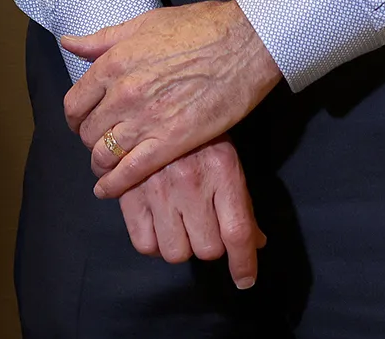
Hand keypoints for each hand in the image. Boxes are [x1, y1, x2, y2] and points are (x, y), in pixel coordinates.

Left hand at [62, 0, 280, 199]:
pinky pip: (131, 171)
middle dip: (89, 140)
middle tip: (100, 142)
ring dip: (100, 163)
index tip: (82, 121)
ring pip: (104, 154)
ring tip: (106, 166)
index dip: (75, 117)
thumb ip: (102, 39)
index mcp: (113, 64)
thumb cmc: (198, 27)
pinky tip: (108, 190)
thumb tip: (69, 43)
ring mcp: (146, 120)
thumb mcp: (143, 23)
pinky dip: (115, 184)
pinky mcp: (171, 142)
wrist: (243, 44)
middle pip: (87, 131)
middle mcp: (123, 94)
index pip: (75, 102)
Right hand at [115, 140, 265, 288]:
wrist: (148, 106)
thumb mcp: (226, 159)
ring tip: (181, 225)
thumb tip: (256, 243)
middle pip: (208, 249)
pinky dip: (154, 242)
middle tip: (206, 227)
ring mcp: (157, 190)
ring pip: (176, 252)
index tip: (244, 279)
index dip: (244, 264)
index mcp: (222, 171)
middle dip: (211, 245)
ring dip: (182, 245)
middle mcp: (190, 183)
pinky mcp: (129, 195)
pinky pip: (144, 245)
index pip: (238, 233)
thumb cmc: (196, 135)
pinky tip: (159, 225)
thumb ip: (242, 202)